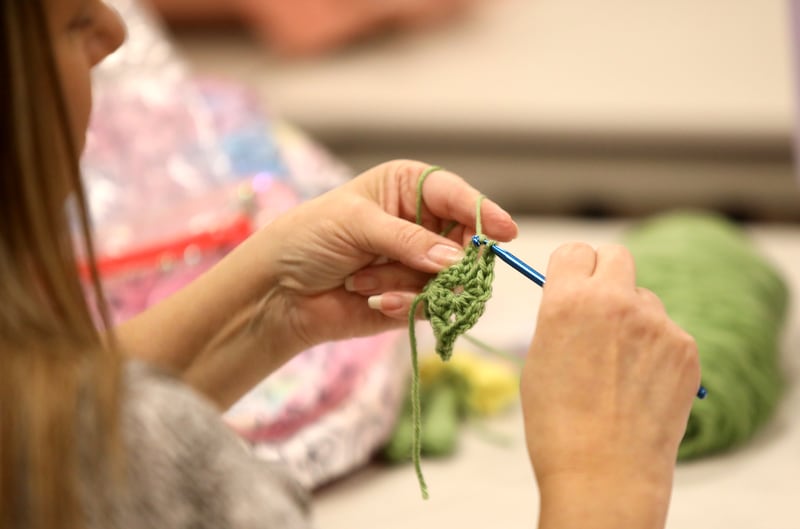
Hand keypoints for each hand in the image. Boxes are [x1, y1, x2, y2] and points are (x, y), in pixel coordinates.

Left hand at [257, 160, 517, 348]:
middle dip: (448, 258)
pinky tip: (372, 299)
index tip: (505, 233)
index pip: (457, 196)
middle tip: (434, 270)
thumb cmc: (309, 239)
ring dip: (408, 282)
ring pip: (450, 277)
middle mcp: (421, 223)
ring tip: (362, 280)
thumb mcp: (356, 224)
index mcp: (408, 188)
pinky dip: (405, 303)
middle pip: (466, 241)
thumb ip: (408, 240)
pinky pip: (434, 304)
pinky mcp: (414, 297)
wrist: (279, 292)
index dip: (484, 213)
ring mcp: (419, 262)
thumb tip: (456, 260)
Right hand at [521, 243, 699, 527]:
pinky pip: (668, 331)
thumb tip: (574, 300)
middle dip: (605, 274)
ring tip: (618, 364)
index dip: (570, 268)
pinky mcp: (685, 349)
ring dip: (633, 316)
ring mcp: (657, 324)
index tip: (570, 284)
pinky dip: (655, 347)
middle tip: (598, 307)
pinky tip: (640, 382)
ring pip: (645, 298)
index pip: (574, 251)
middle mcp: (615, 302)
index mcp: (567, 300)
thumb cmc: (557, 423)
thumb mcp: (539, 358)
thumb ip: (559, 317)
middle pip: (617, 256)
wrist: (603, 472)